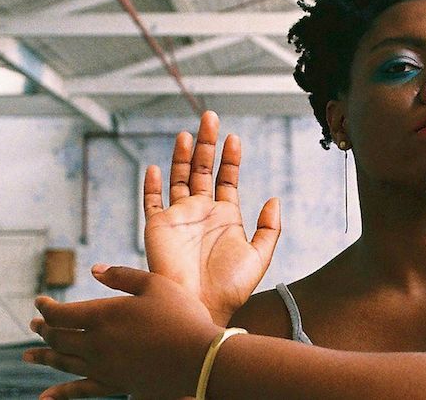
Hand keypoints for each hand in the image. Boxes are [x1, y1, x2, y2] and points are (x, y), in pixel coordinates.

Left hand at [25, 265, 221, 398]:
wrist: (199, 357)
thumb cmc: (181, 315)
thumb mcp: (154, 284)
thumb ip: (122, 276)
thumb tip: (94, 270)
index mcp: (103, 315)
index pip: (61, 313)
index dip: (46, 308)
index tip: (39, 302)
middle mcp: (96, 343)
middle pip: (59, 338)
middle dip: (44, 330)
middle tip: (35, 325)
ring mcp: (103, 367)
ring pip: (64, 363)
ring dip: (44, 357)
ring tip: (29, 356)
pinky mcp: (114, 384)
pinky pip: (80, 391)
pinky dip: (60, 394)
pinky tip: (45, 398)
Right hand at [145, 110, 280, 325]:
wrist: (200, 309)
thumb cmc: (230, 288)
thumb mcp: (259, 256)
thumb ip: (269, 228)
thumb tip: (274, 198)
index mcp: (225, 216)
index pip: (226, 178)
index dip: (230, 158)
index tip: (234, 138)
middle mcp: (201, 212)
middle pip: (203, 170)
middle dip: (207, 144)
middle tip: (210, 117)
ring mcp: (179, 218)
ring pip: (179, 178)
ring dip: (183, 156)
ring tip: (189, 133)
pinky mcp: (158, 228)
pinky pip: (152, 202)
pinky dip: (152, 185)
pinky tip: (155, 167)